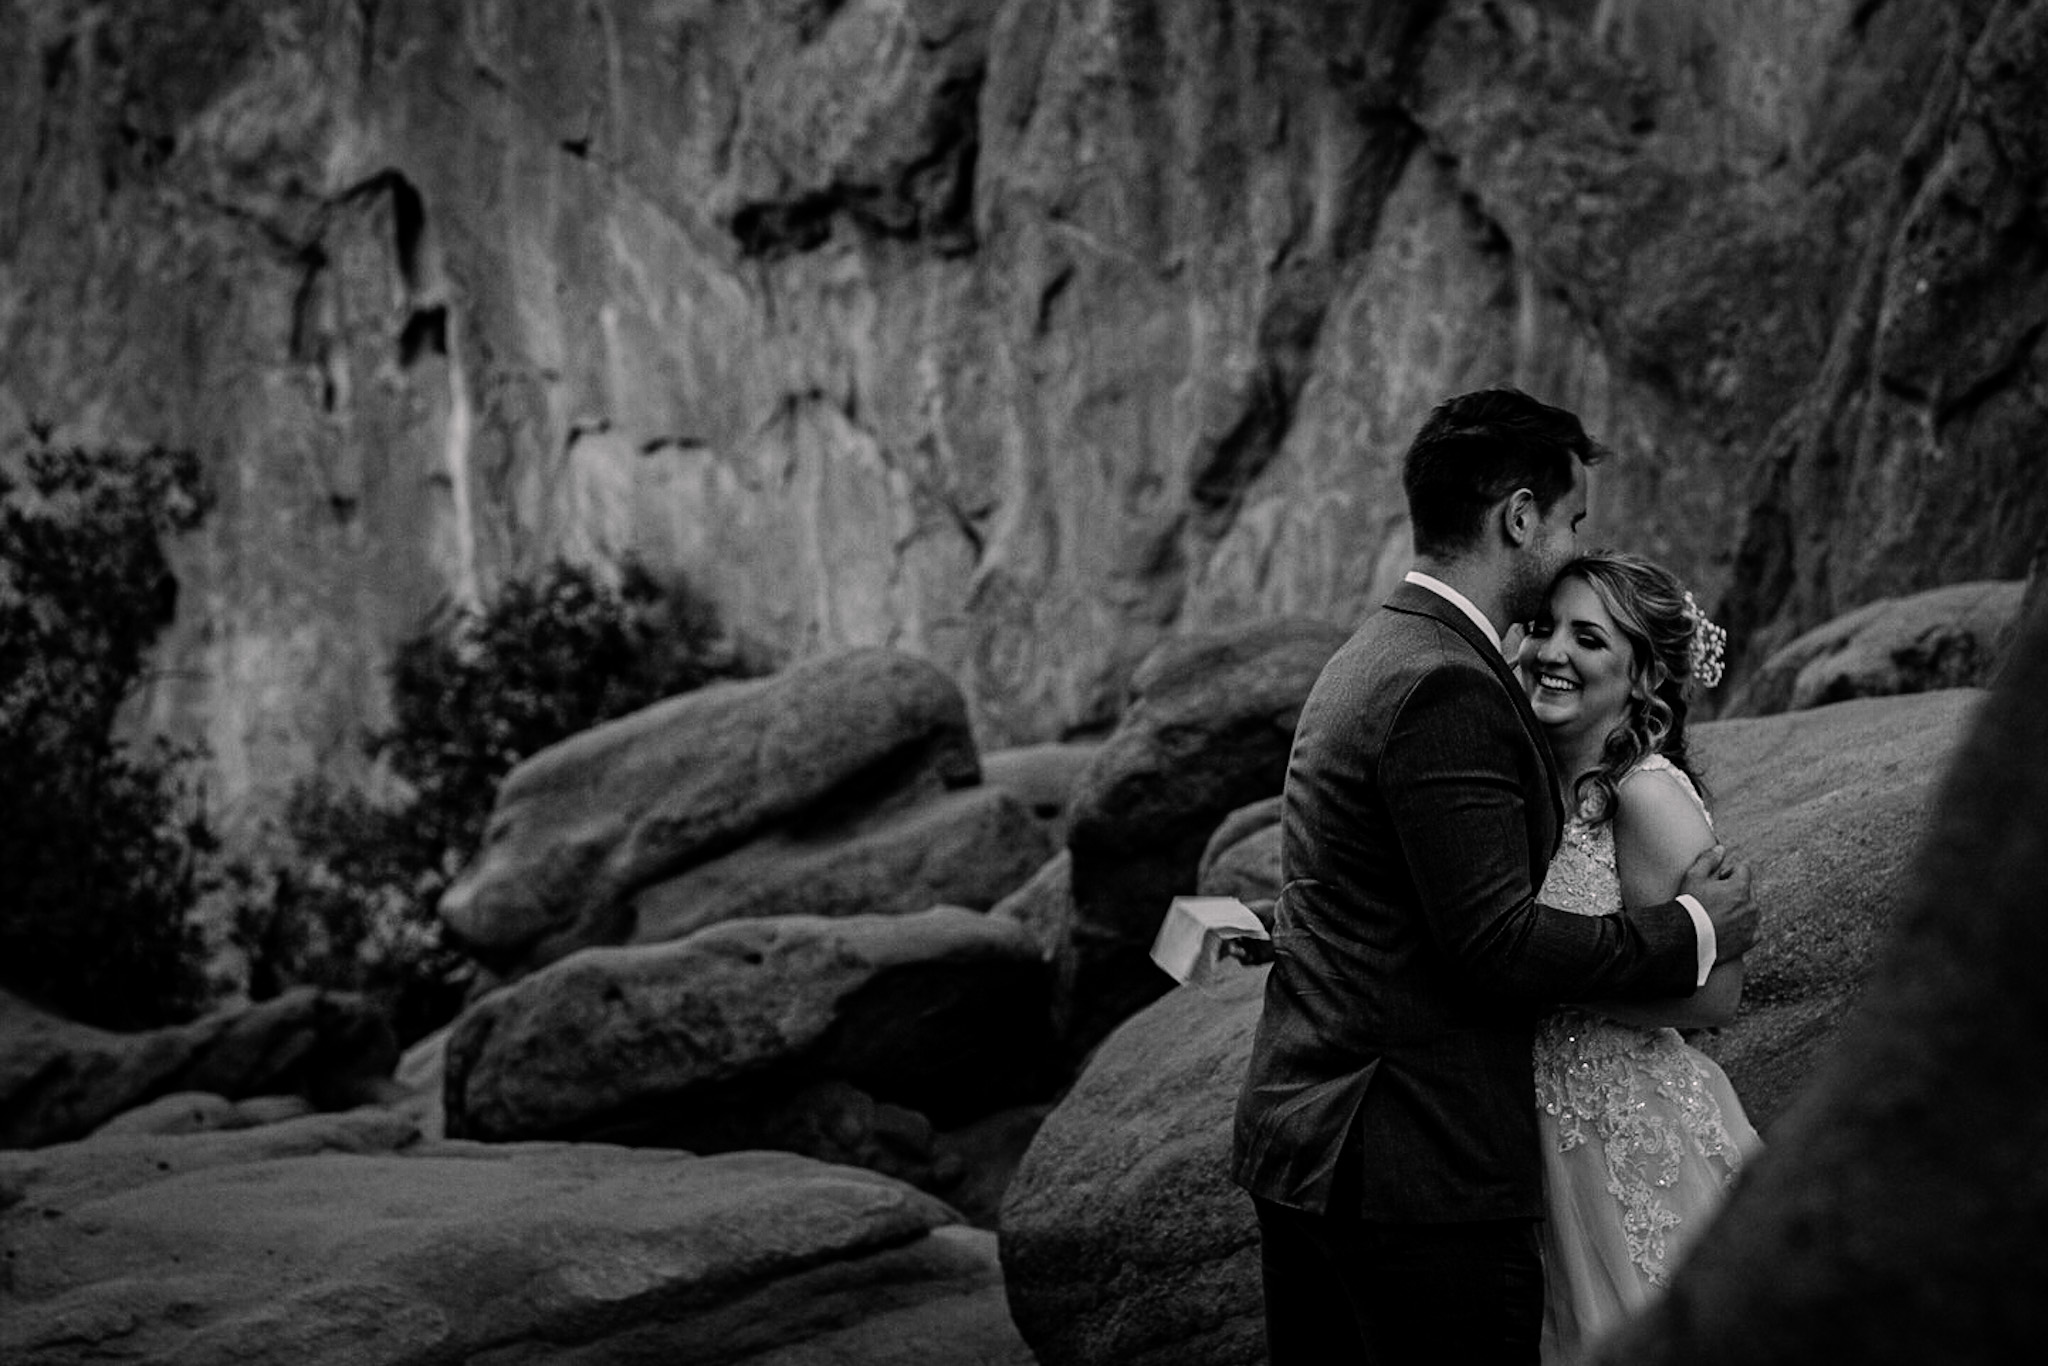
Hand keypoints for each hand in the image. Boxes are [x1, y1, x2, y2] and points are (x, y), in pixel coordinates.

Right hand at [1678, 844, 1756, 961]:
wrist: (1687, 939)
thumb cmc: (1689, 906)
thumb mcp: (1693, 877)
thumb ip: (1708, 859)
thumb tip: (1721, 848)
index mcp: (1740, 887)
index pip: (1743, 869)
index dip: (1728, 873)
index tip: (1715, 883)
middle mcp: (1751, 904)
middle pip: (1747, 890)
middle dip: (1734, 892)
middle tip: (1713, 901)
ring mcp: (1752, 923)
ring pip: (1750, 910)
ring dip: (1739, 910)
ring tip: (1717, 918)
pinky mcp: (1750, 940)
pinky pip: (1752, 930)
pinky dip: (1743, 929)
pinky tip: (1725, 930)